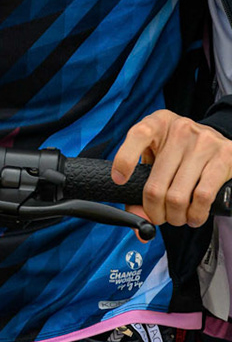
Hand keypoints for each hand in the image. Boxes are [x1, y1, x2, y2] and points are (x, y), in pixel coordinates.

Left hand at [111, 109, 231, 226]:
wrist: (216, 138)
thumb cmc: (179, 149)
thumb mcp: (157, 153)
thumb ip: (142, 179)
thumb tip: (136, 217)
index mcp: (157, 123)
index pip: (137, 136)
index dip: (124, 161)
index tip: (119, 181)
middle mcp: (179, 130)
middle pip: (156, 183)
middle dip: (154, 211)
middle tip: (158, 217)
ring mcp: (203, 143)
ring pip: (178, 195)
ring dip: (175, 216)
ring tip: (176, 218)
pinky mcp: (224, 158)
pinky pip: (203, 195)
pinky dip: (195, 213)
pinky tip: (193, 217)